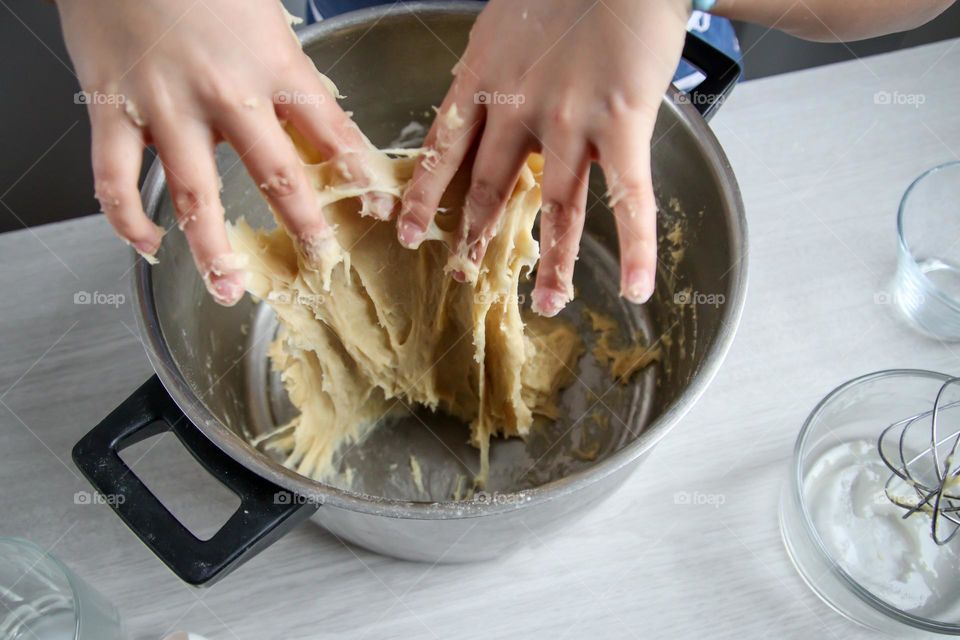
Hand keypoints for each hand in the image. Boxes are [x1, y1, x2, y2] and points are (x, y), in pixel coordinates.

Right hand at [57, 0, 391, 304]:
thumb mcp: (265, 15)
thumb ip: (285, 67)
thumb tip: (312, 114)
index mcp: (273, 63)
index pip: (332, 131)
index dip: (359, 174)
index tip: (378, 206)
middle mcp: (225, 93)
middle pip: (276, 175)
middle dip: (303, 225)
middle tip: (320, 260)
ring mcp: (166, 107)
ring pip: (194, 196)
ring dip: (212, 251)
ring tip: (229, 287)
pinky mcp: (111, 109)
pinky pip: (115, 180)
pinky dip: (127, 220)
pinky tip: (147, 245)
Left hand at [396, 0, 689, 315]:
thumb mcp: (505, 19)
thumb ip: (495, 62)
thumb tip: (487, 87)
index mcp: (483, 76)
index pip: (443, 148)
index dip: (425, 193)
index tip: (409, 230)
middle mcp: (517, 108)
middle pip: (489, 186)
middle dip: (475, 234)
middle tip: (463, 272)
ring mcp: (569, 122)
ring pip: (555, 207)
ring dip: (552, 262)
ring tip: (545, 303)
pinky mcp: (621, 124)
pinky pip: (630, 198)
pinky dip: (636, 246)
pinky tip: (638, 287)